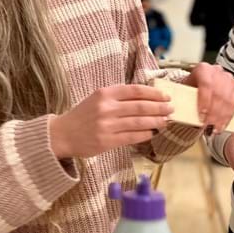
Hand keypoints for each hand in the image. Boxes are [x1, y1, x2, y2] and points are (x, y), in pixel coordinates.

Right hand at [48, 85, 172, 158]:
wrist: (62, 134)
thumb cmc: (83, 115)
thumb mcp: (98, 99)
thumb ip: (118, 97)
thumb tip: (147, 98)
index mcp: (105, 93)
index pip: (135, 90)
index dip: (154, 93)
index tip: (166, 96)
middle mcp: (106, 107)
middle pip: (140, 106)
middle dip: (160, 108)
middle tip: (171, 109)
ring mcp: (106, 125)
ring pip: (139, 122)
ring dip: (156, 122)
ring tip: (165, 121)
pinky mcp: (106, 141)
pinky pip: (131, 137)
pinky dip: (144, 134)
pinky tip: (151, 133)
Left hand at [184, 63, 233, 131]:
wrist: (199, 84)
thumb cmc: (190, 88)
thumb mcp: (185, 92)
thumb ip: (185, 100)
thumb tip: (183, 114)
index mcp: (203, 69)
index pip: (206, 84)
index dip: (204, 101)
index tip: (201, 117)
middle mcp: (216, 71)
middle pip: (218, 93)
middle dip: (214, 113)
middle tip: (208, 127)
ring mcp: (228, 78)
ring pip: (228, 99)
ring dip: (222, 117)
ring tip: (215, 129)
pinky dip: (229, 116)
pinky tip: (223, 125)